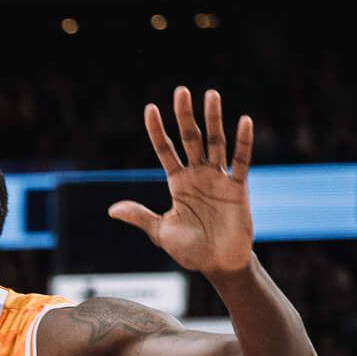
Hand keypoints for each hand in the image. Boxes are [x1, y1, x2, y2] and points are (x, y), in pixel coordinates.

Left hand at [109, 87, 254, 276]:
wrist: (217, 265)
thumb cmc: (189, 250)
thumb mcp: (160, 232)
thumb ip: (140, 216)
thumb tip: (112, 209)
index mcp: (178, 183)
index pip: (165, 150)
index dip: (158, 131)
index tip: (150, 109)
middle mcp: (198, 175)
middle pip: (190, 139)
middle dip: (185, 116)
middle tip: (181, 91)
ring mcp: (218, 178)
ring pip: (216, 142)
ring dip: (214, 119)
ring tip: (211, 95)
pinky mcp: (237, 187)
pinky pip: (240, 161)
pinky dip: (243, 142)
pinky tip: (244, 121)